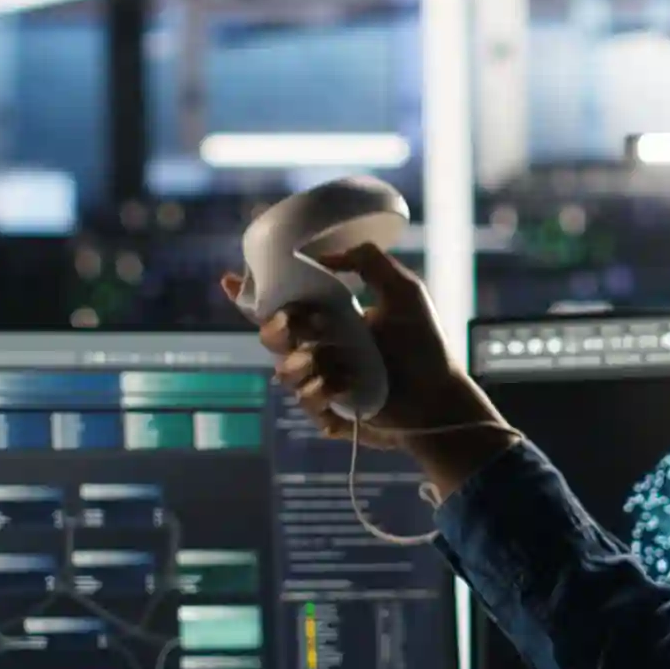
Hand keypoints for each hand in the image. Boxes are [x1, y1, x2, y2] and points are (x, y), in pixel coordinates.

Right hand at [222, 245, 516, 495]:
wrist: (440, 396)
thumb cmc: (426, 346)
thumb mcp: (403, 289)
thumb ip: (367, 260)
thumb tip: (322, 258)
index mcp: (332, 318)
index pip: (284, 303)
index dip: (251, 295)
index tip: (230, 280)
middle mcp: (322, 347)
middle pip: (271, 336)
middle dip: (275, 328)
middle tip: (293, 323)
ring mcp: (322, 380)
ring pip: (282, 370)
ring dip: (299, 363)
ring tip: (328, 363)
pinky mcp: (329, 410)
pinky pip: (304, 400)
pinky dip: (318, 391)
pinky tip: (343, 387)